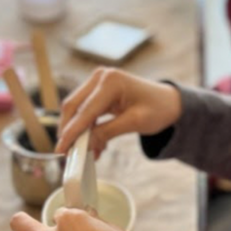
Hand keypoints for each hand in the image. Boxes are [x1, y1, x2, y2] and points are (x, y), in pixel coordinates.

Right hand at [56, 67, 181, 154]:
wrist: (169, 102)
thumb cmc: (158, 109)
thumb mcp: (135, 123)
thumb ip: (107, 133)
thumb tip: (85, 145)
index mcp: (111, 81)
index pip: (84, 111)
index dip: (71, 132)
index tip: (61, 150)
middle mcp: (100, 77)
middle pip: (73, 106)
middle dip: (69, 131)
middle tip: (67, 153)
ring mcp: (98, 82)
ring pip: (77, 109)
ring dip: (79, 132)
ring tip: (88, 152)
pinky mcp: (98, 91)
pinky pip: (86, 111)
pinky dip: (88, 128)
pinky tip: (95, 145)